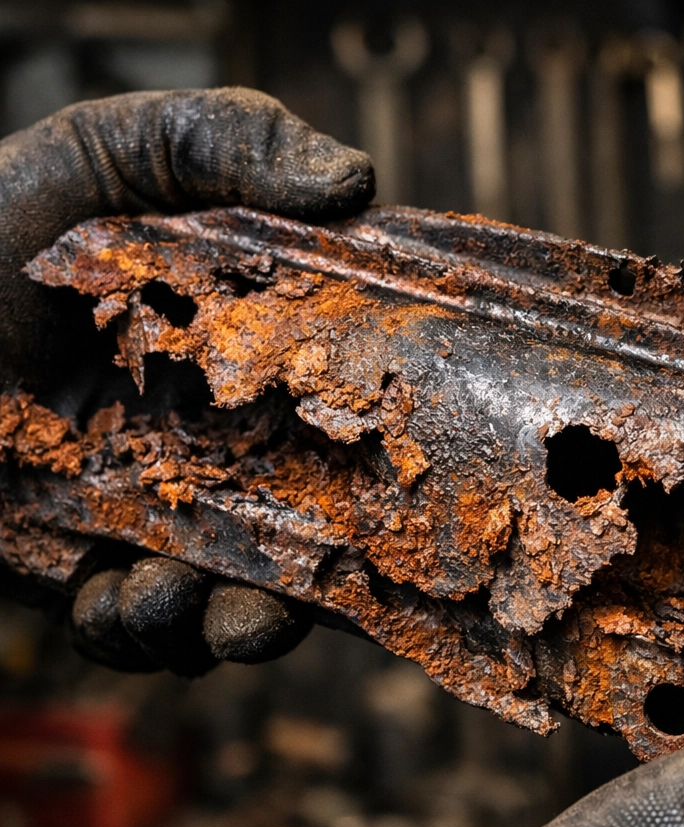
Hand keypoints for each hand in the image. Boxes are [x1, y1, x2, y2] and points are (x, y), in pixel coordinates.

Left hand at [0, 88, 372, 670]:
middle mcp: (220, 451)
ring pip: (233, 604)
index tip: (402, 489)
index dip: (385, 465)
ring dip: (230, 625)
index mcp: (254, 372)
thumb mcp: (111, 157)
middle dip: (316, 587)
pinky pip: (140, 629)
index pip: (348, 426)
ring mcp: (156, 513)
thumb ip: (228, 141)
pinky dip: (146, 632)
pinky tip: (122, 596)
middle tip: (300, 595)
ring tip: (185, 598)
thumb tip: (358, 181)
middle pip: (310, 541)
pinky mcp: (85, 564)